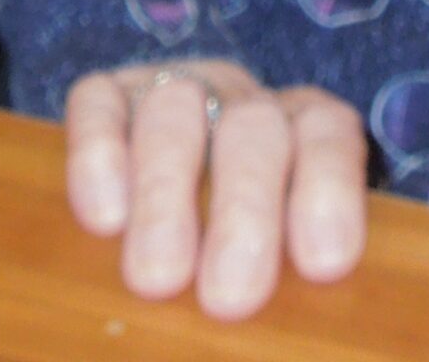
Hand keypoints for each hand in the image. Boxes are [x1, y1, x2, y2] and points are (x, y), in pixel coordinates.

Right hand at [65, 58, 367, 318]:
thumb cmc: (242, 251)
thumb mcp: (283, 256)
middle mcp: (243, 101)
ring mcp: (175, 91)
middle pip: (253, 128)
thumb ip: (293, 269)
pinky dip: (100, 154)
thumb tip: (301, 348)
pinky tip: (105, 218)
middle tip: (232, 295)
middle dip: (245, 207)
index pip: (328, 134)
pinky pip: (100, 103)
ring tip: (158, 277)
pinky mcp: (108, 97)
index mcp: (305, 128)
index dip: (329, 188)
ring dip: (166, 192)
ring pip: (174, 111)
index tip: (324, 262)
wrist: (173, 184)